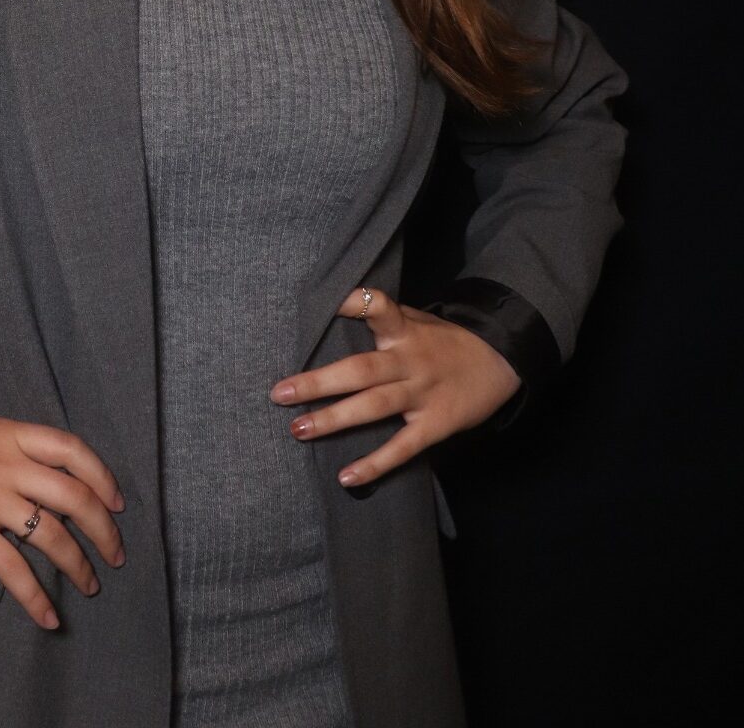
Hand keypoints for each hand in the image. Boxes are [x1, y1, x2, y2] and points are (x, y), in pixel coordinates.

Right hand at [0, 394, 126, 629]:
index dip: (102, 476)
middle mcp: (10, 463)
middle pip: (74, 495)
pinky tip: (49, 617)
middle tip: (116, 554)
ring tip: (91, 586)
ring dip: (79, 564)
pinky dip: (36, 596)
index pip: (72, 449)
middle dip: (103, 529)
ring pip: (52, 533)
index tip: (117, 501)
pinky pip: (12, 566)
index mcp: (10, 434)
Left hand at [269, 288, 522, 487]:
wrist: (501, 360)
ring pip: (374, 406)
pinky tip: (346, 477)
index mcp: (404, 330)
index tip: (327, 304)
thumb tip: (336, 310)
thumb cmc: (444, 340)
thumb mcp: (418, 320)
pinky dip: (375, 464)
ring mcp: (422, 394)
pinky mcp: (436, 425)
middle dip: (319, 382)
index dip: (354, 303)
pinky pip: (402, 447)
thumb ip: (383, 320)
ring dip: (334, 420)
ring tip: (298, 430)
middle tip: (279, 393)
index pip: (378, 309)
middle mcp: (410, 360)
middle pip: (361, 369)